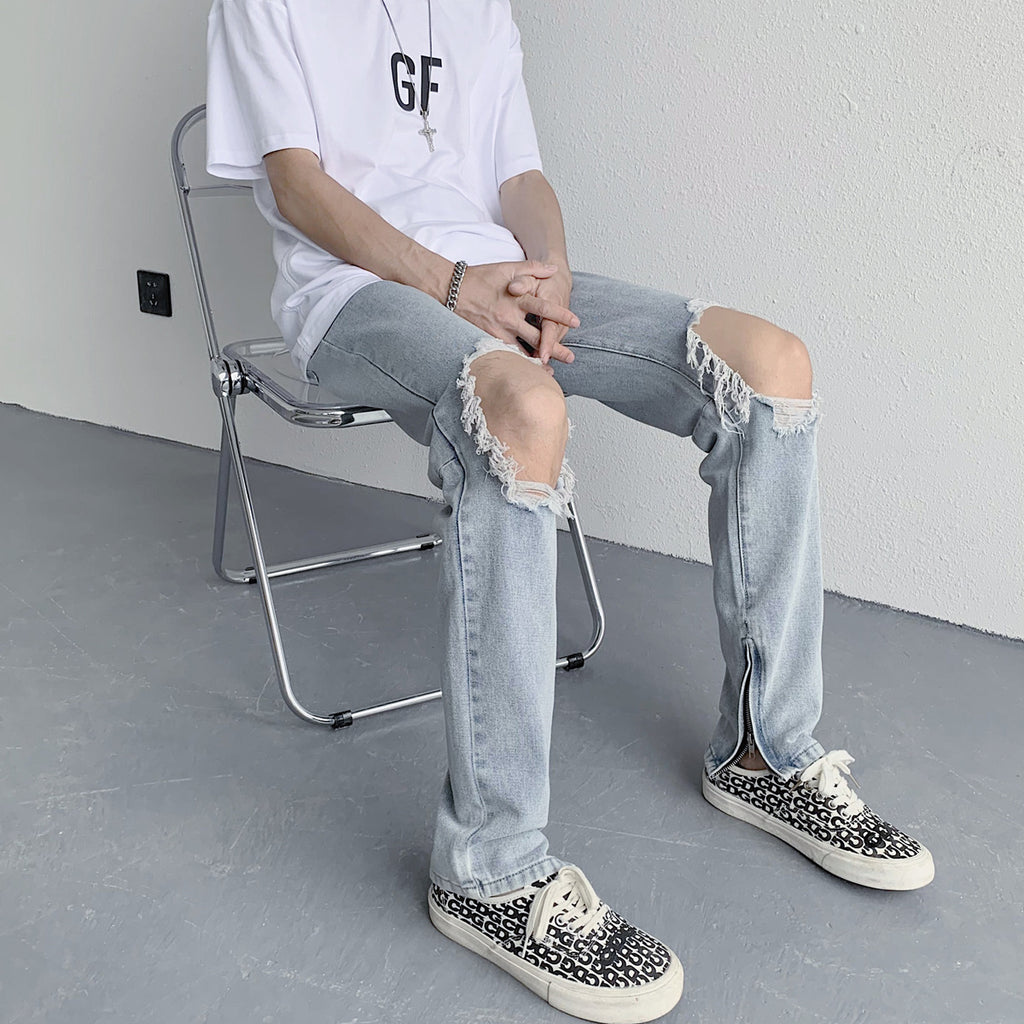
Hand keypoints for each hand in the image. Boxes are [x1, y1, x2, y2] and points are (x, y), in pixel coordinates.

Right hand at [453, 260, 579, 373]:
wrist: (451, 288)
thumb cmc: (480, 277)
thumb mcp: (507, 267)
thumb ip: (533, 268)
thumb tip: (553, 269)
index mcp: (516, 298)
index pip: (544, 308)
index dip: (561, 315)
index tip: (576, 322)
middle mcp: (508, 317)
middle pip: (536, 336)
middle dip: (555, 349)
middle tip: (571, 358)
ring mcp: (496, 330)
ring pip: (520, 351)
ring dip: (535, 362)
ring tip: (549, 373)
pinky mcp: (485, 338)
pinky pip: (504, 354)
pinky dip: (515, 363)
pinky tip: (523, 372)